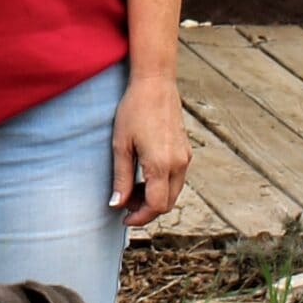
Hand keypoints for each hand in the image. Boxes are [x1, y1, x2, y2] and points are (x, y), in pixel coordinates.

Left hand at [110, 75, 189, 226]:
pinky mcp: (186, 151)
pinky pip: (177, 178)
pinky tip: (144, 176)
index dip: (140, 217)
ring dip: (154, 198)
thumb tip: (116, 205)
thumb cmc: (133, 111)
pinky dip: (162, 185)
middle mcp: (179, 164)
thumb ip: (121, 178)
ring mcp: (185, 157)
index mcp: (162, 164)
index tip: (123, 218)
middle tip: (124, 205)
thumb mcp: (121, 145)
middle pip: (167, 203)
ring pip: (174, 192)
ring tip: (131, 190)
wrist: (155, 84)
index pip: (156, 206)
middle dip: (147, 210)